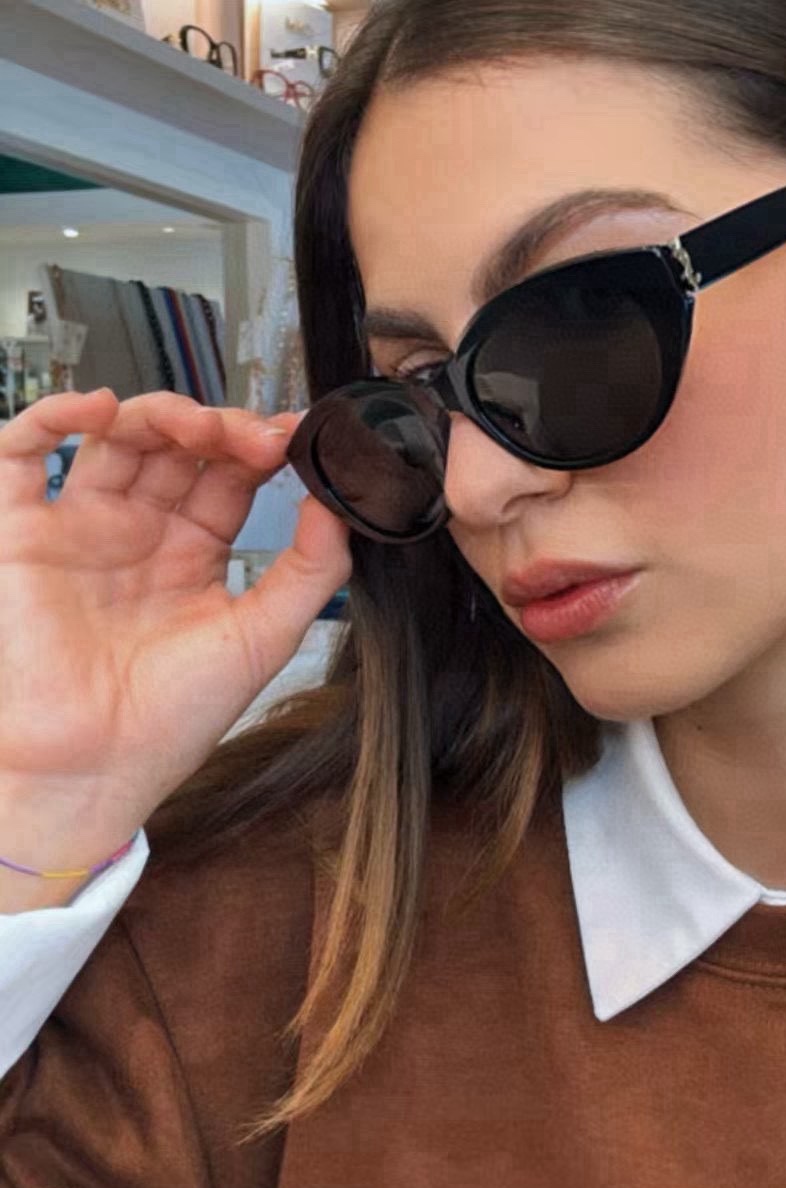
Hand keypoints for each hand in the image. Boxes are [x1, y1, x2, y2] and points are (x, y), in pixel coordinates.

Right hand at [0, 389, 352, 832]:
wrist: (98, 767)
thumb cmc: (175, 717)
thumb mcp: (263, 638)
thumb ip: (309, 571)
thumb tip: (337, 505)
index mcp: (193, 554)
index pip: (228, 476)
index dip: (258, 448)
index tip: (292, 437)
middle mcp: (139, 532)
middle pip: (178, 447)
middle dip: (218, 427)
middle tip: (252, 436)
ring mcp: (81, 528)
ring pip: (116, 438)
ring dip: (157, 413)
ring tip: (197, 425)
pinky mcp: (24, 534)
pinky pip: (20, 456)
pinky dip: (52, 415)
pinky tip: (98, 406)